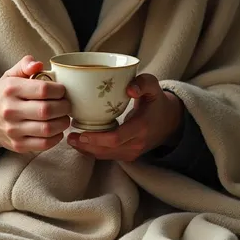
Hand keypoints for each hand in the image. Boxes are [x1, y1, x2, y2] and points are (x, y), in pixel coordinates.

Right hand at [0, 55, 71, 152]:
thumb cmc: (3, 94)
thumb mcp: (10, 75)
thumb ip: (25, 64)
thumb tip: (38, 65)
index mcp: (11, 89)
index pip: (43, 89)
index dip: (59, 90)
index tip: (62, 90)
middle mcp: (10, 110)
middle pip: (47, 110)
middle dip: (64, 107)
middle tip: (67, 104)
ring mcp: (13, 130)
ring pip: (47, 129)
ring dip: (63, 123)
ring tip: (64, 116)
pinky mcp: (18, 145)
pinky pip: (44, 144)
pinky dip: (56, 137)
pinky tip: (57, 130)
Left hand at [67, 74, 183, 161]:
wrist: (169, 122)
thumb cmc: (156, 101)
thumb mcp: (154, 86)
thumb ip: (143, 83)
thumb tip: (129, 89)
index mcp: (141, 127)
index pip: (116, 138)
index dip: (96, 139)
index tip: (80, 132)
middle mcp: (136, 143)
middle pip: (107, 150)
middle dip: (87, 146)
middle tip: (69, 136)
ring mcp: (133, 152)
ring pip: (106, 156)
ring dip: (87, 150)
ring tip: (71, 140)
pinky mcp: (128, 155)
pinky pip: (108, 156)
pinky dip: (93, 151)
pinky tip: (81, 143)